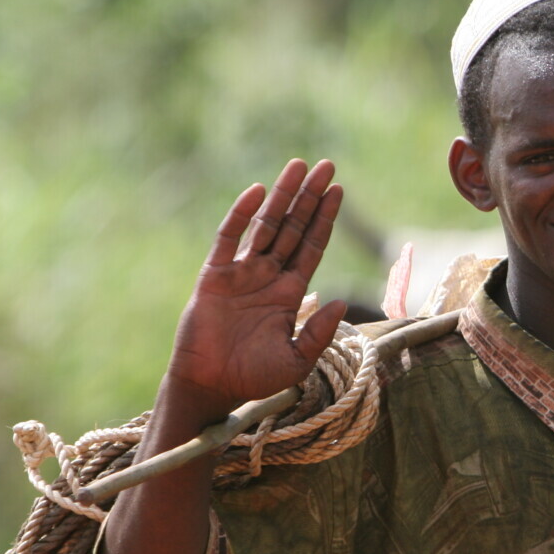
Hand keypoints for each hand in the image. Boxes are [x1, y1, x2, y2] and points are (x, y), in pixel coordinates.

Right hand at [165, 158, 346, 417]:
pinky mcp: (215, 276)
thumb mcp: (297, 360)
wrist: (211, 387)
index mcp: (290, 292)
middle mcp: (268, 276)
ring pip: (266, 225)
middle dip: (310, 197)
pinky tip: (256, 192)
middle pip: (293, 227)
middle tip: (327, 165)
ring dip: (282, 196)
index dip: (325, 218)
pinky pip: (228, 239)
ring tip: (299, 167)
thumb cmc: (254, 378)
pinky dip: (241, 215)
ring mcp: (242, 273)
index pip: (312, 246)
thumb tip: (342, 301)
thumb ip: (319, 333)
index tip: (339, 190)